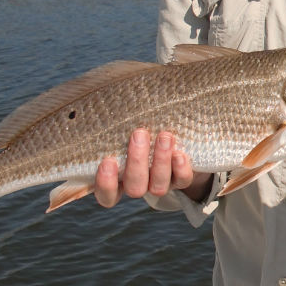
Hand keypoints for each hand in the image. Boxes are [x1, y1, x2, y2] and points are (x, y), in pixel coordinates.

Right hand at [94, 129, 211, 206]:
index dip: (105, 184)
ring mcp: (160, 183)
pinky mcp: (182, 178)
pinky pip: (182, 181)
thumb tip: (103, 91)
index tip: (108, 161)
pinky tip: (180, 153)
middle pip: (134, 187)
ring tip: (164, 136)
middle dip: (137, 162)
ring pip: (158, 186)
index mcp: (118, 176)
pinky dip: (181, 169)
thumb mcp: (125, 122)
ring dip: (160, 161)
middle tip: (139, 134)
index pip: (106, 194)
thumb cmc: (140, 124)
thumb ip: (115, 119)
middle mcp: (138, 183)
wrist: (176, 133)